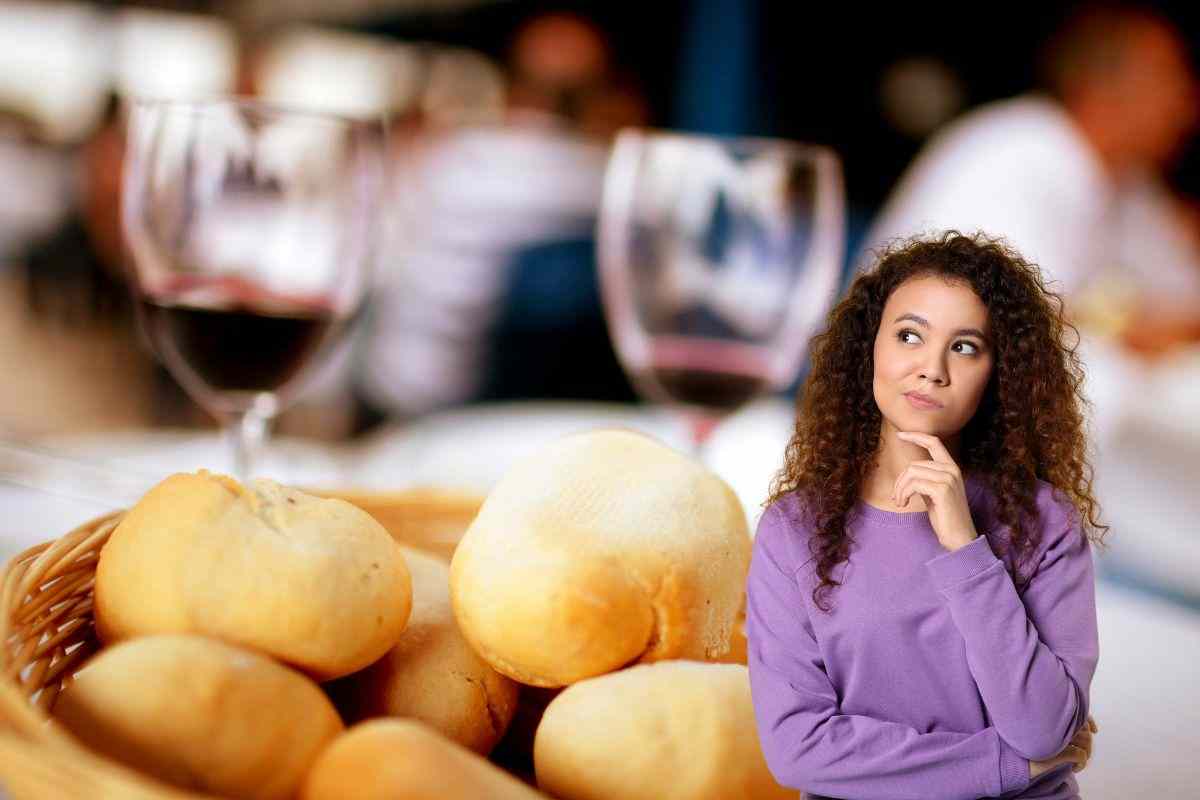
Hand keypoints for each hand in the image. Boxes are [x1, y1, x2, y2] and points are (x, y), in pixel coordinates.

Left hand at [892, 432, 977, 550]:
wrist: (959, 538)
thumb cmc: (945, 518)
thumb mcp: (934, 494)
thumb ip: (926, 479)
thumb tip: (908, 473)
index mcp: (952, 468)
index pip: (934, 443)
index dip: (916, 436)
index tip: (900, 434)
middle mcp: (952, 470)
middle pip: (914, 464)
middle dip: (900, 481)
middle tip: (896, 498)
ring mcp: (948, 478)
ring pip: (911, 472)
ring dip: (900, 489)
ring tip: (899, 502)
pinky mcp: (942, 489)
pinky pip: (913, 484)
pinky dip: (903, 493)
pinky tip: (904, 504)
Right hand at [1030, 716, 1097, 777]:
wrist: (1013, 760)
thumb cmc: (1024, 748)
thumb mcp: (1041, 735)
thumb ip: (1057, 728)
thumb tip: (1081, 732)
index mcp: (1051, 716)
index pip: (1077, 713)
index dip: (1089, 721)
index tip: (1095, 730)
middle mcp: (1055, 724)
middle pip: (1084, 729)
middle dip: (1087, 742)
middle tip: (1082, 754)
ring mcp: (1058, 737)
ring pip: (1086, 741)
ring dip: (1085, 753)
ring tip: (1075, 762)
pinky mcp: (1059, 752)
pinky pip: (1081, 755)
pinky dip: (1082, 763)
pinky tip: (1074, 768)